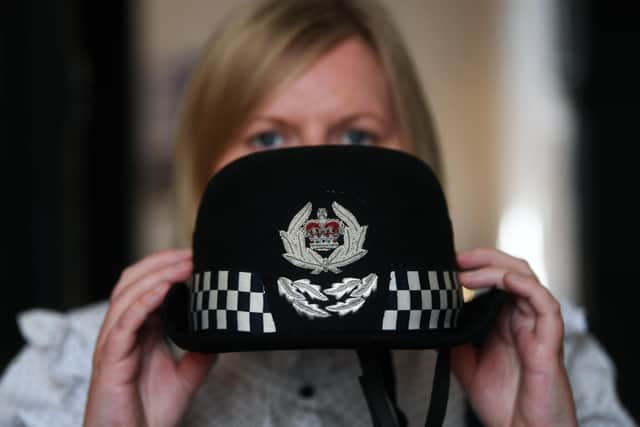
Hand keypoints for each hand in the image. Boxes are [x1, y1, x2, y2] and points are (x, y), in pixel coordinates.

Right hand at [84, 248, 216, 426]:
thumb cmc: (148, 414)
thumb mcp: (184, 378)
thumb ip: (200, 354)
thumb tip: (221, 333)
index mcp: (137, 332)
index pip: (147, 286)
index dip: (168, 267)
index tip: (197, 256)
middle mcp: (122, 331)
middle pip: (133, 281)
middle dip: (162, 262)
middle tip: (193, 253)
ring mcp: (113, 343)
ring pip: (127, 295)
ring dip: (157, 274)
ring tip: (184, 264)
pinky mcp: (109, 359)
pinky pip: (124, 322)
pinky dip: (143, 301)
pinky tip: (164, 288)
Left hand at [452, 248, 577, 426]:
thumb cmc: (504, 402)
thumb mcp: (465, 363)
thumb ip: (454, 337)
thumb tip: (432, 316)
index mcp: (505, 321)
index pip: (495, 279)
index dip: (475, 266)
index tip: (448, 263)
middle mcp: (523, 319)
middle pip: (512, 270)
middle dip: (484, 258)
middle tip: (457, 258)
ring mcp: (537, 327)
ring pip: (527, 279)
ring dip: (497, 268)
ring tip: (468, 270)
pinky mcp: (550, 340)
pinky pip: (546, 304)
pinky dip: (526, 286)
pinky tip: (505, 280)